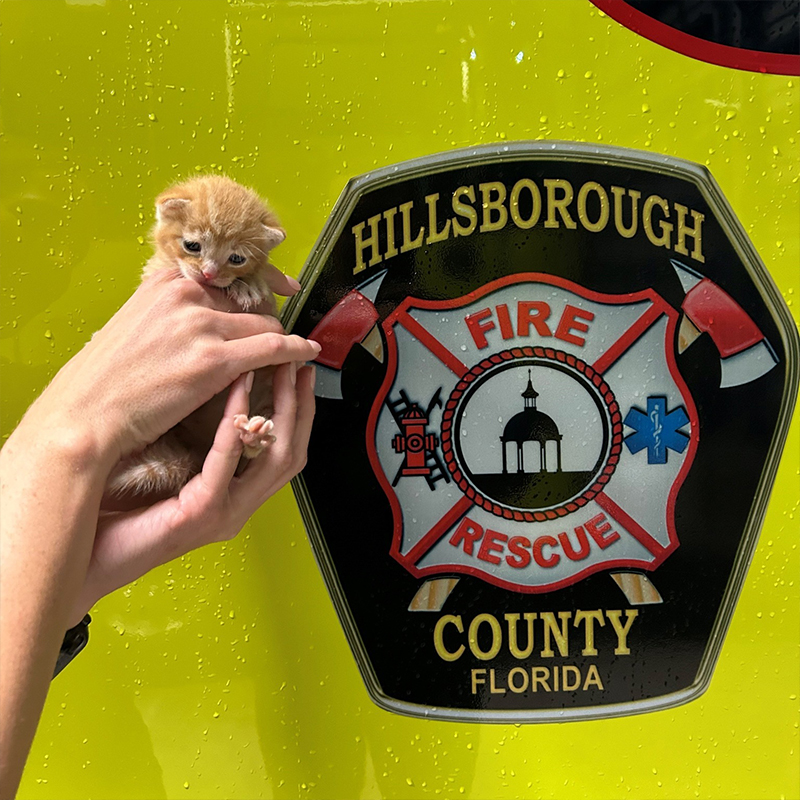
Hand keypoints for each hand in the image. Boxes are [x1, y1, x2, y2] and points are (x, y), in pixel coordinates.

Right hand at [27, 269, 319, 464]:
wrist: (84, 417)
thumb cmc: (104, 383)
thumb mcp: (134, 329)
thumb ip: (170, 317)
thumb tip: (204, 324)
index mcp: (165, 282)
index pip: (227, 281)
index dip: (256, 289)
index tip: (279, 289)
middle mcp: (185, 294)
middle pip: (249, 303)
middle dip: (263, 323)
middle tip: (273, 341)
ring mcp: (201, 325)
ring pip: (266, 324)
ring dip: (280, 341)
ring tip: (291, 355)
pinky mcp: (215, 359)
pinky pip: (274, 347)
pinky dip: (295, 350)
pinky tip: (307, 353)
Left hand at [69, 362, 315, 626]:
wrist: (87, 556)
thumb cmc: (119, 514)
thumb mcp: (172, 471)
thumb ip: (198, 442)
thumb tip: (214, 392)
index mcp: (234, 497)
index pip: (284, 452)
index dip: (298, 411)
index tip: (296, 371)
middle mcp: (236, 507)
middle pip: (290, 453)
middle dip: (299, 404)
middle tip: (297, 365)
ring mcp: (223, 513)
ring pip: (272, 459)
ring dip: (278, 408)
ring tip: (274, 371)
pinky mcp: (200, 515)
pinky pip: (226, 464)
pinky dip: (234, 424)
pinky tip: (234, 393)